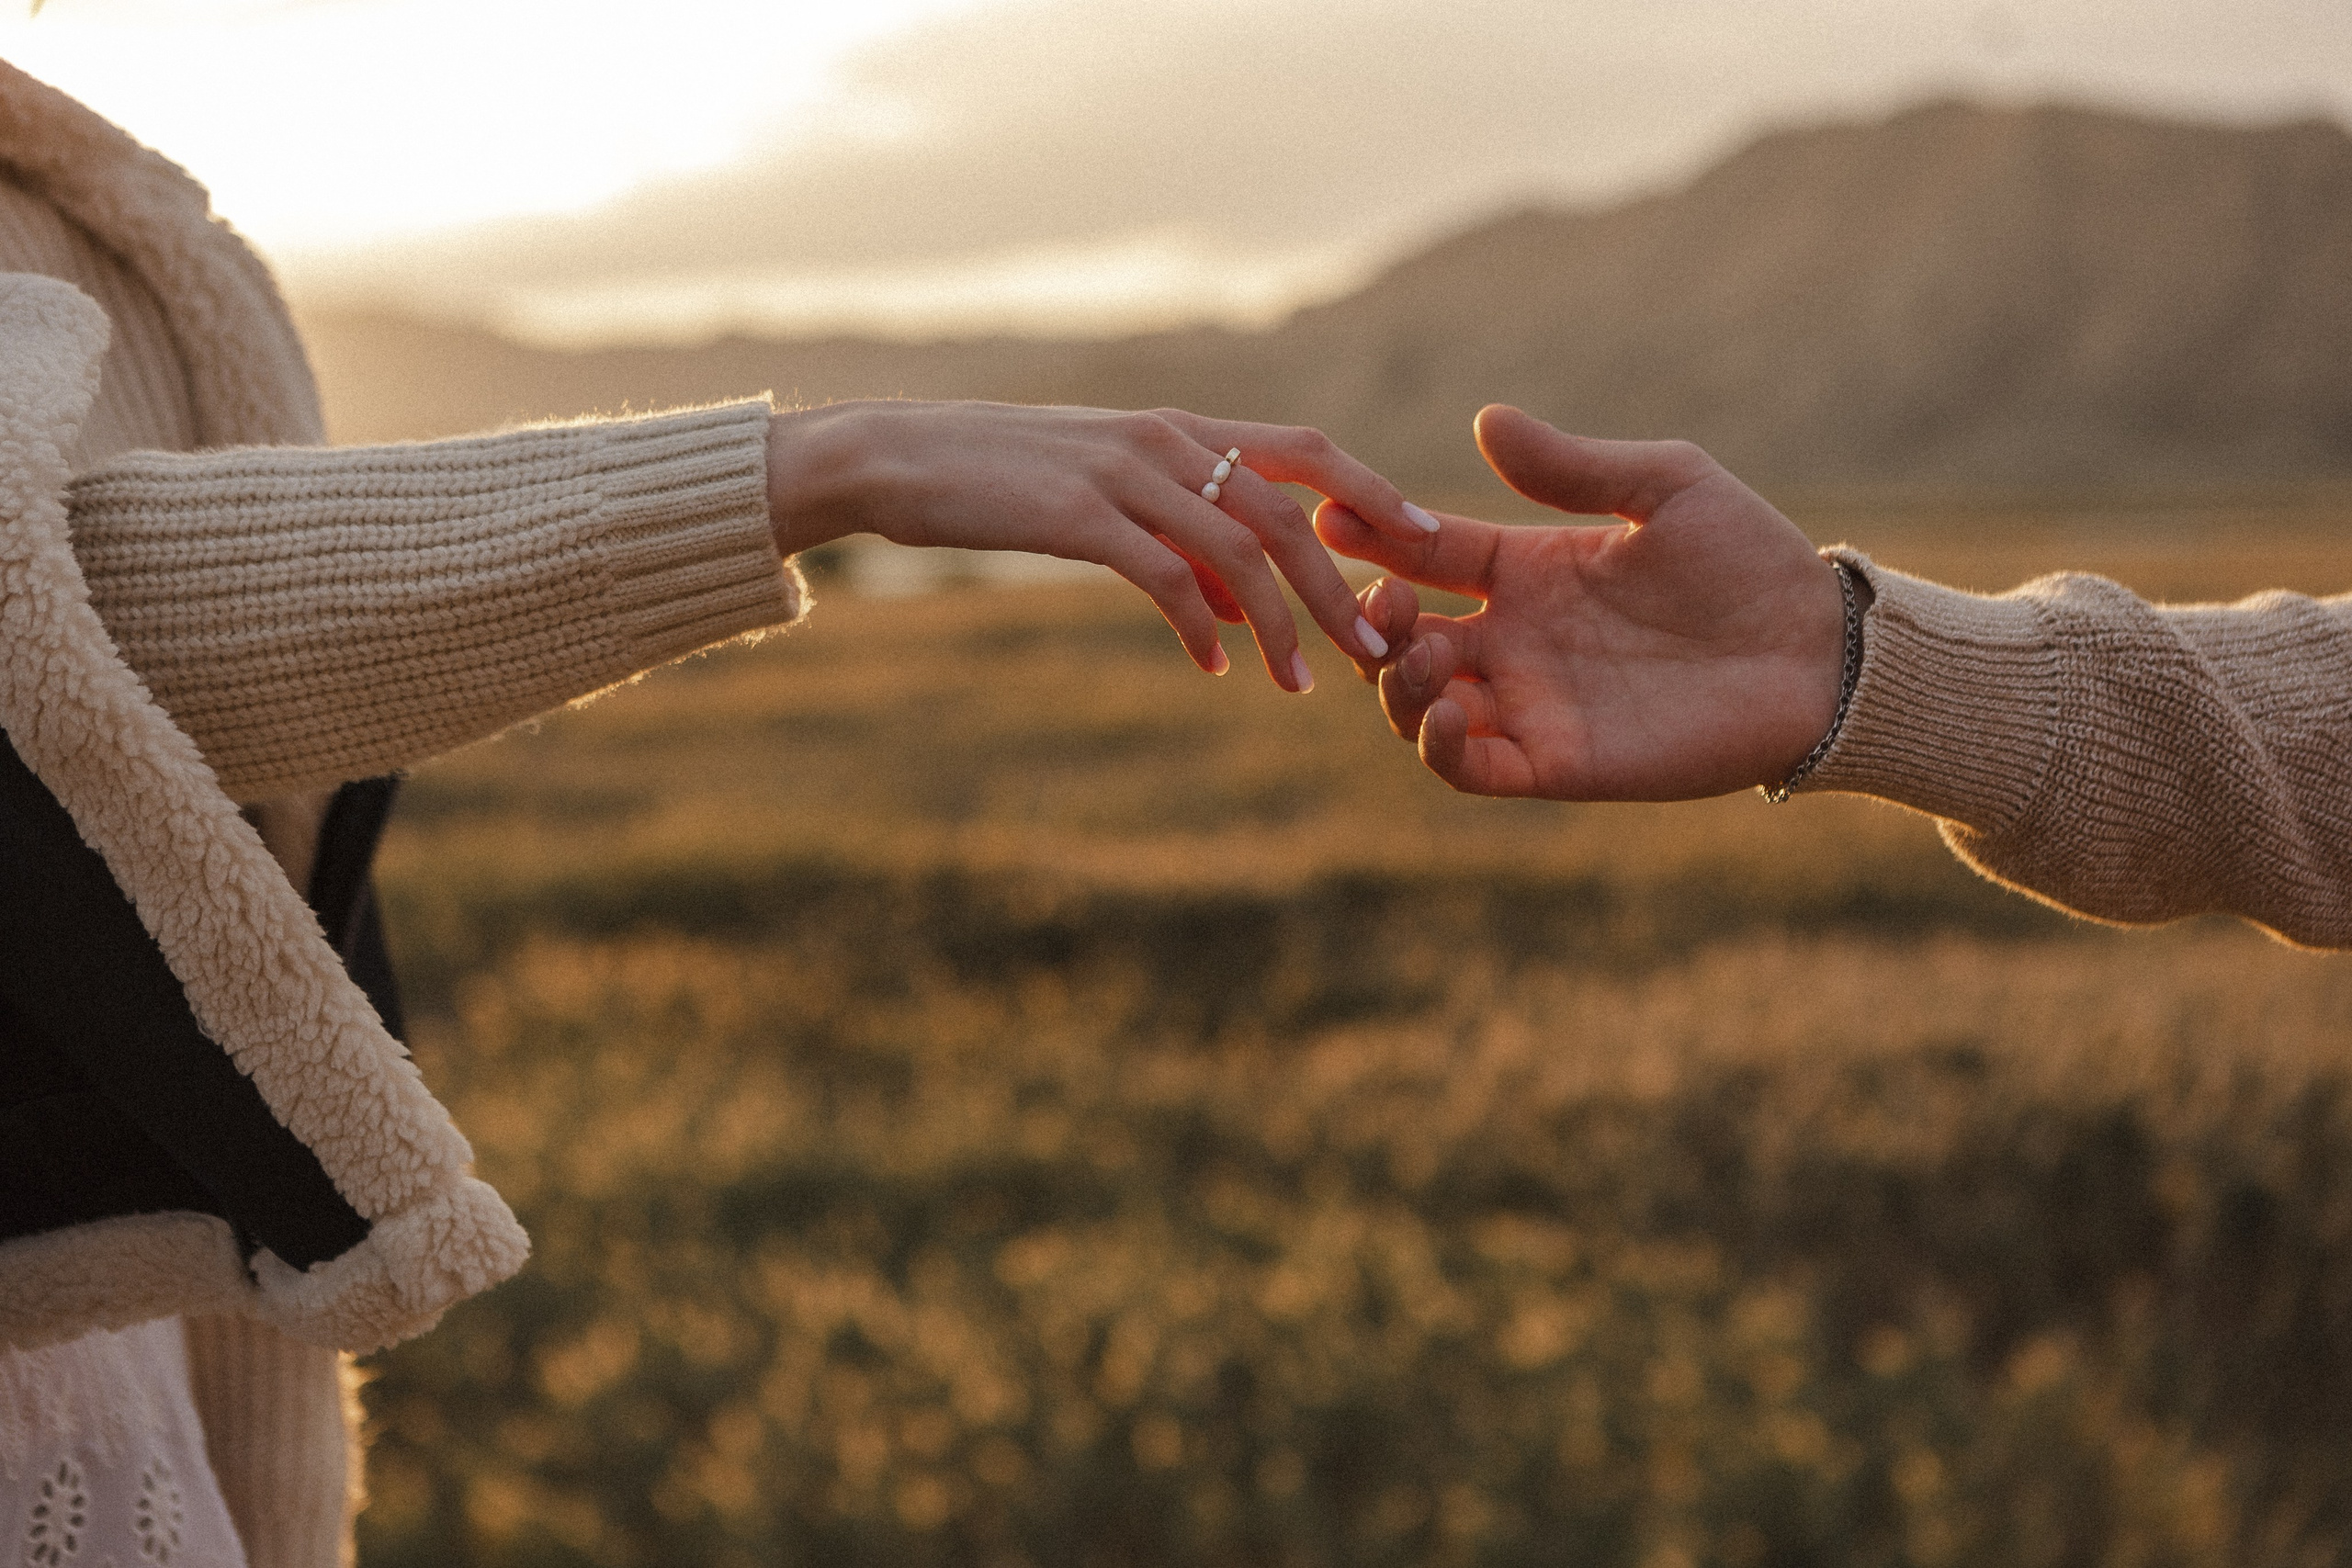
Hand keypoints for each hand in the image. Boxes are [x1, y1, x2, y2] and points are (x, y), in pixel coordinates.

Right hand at [765, 401, 1436, 690]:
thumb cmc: (1003, 483)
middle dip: (1342, 588)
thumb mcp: (1106, 497)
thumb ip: (1183, 538)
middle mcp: (1166, 442)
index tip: (1425, 543)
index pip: (1306, 451)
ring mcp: (1124, 474)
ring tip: (1302, 685)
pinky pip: (1166, 575)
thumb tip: (1245, 604)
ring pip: (1240, 548)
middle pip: (1290, 512)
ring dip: (1282, 624)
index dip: (1373, 493)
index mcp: (1181, 429)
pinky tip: (1212, 667)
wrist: (897, 457)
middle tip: (1380, 654)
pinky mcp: (1078, 515)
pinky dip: (1200, 624)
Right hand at [1318, 405, 1850, 798]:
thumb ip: (1573, 467)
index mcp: (1529, 571)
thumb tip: (1486, 421)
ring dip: (1396, 683)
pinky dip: (1439, 745)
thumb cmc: (1751, 561)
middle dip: (1371, 621)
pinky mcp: (1557, 763)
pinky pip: (1470, 767)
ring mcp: (1531, 704)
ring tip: (1419, 652)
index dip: (1376, 537)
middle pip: (1402, 637)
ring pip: (1418, 706)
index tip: (1333, 515)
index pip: (1426, 554)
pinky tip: (1448, 709)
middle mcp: (1516, 640)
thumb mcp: (1664, 488)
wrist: (1818, 653)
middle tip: (1380, 602)